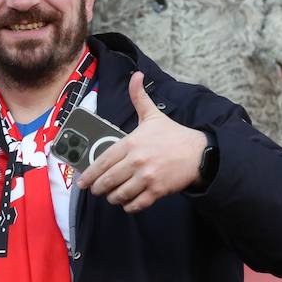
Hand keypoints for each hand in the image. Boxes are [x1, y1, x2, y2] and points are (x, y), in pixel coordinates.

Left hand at [77, 71, 208, 213]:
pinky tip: (128, 202)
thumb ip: (139, 97)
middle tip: (97, 190)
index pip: (103, 161)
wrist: (198, 153)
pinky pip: (135, 204)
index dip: (90, 174)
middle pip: (107, 181)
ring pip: (119, 195)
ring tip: (113, 196)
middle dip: (99, 189)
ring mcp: (147, 177)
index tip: (83, 182)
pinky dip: (128, 206)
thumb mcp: (153, 115)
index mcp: (131, 143)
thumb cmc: (173, 135)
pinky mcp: (157, 191)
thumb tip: (136, 76)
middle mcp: (136, 161)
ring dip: (113, 198)